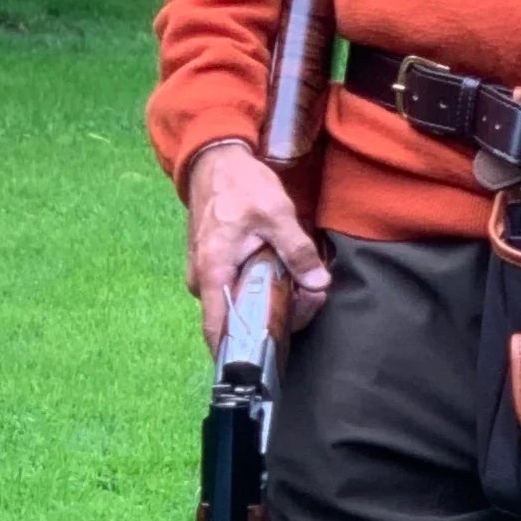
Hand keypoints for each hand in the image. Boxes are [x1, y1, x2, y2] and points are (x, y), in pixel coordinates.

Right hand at [185, 141, 330, 348]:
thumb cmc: (240, 185)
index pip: (219, 330)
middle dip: (277, 320)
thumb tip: (318, 283)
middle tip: (311, 298)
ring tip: (307, 288)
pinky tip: (288, 280)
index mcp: (212, 271)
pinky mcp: (213, 271)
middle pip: (237, 322)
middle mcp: (202, 282)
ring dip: (273, 305)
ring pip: (239, 308)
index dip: (243, 352)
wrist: (214, 162)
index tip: (273, 358)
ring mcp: (205, 277)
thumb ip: (298, 250)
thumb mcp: (276, 213)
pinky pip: (236, 294)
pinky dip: (261, 292)